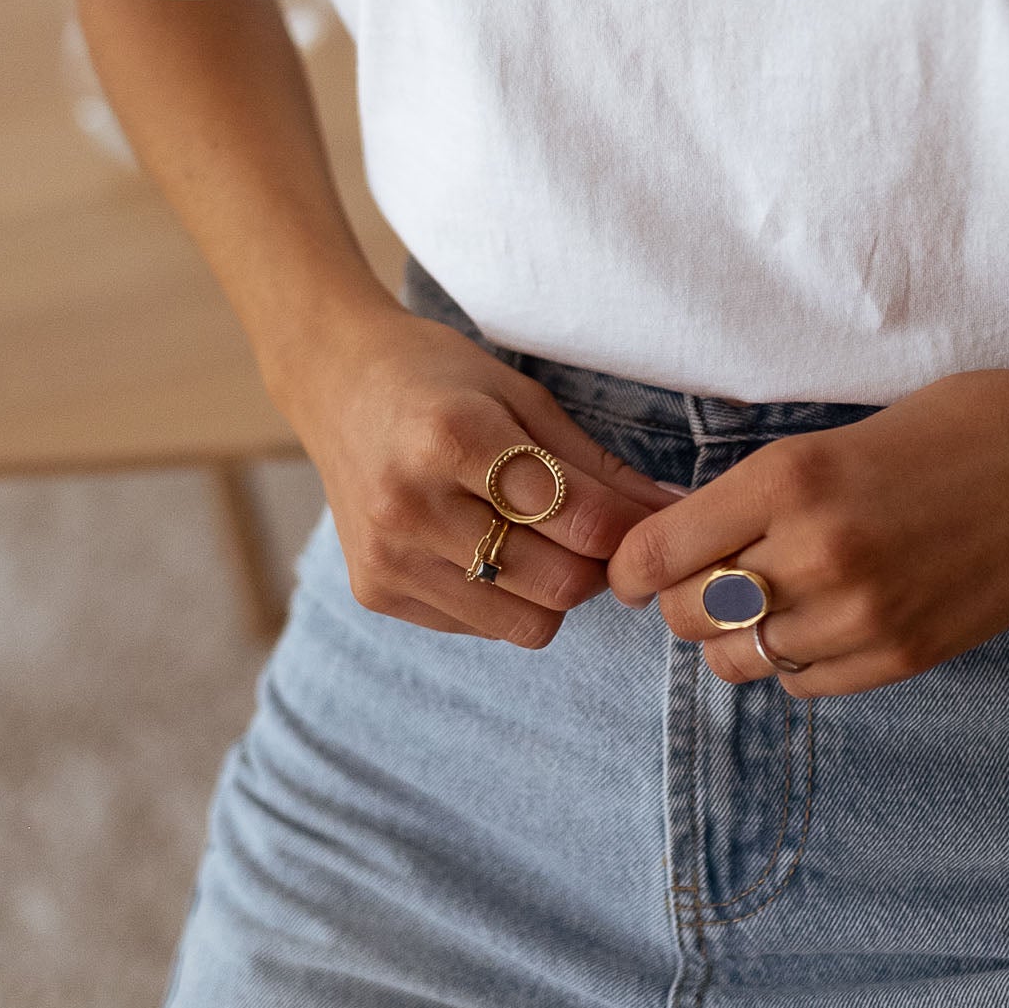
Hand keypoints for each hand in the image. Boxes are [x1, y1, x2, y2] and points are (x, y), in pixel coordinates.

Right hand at [291, 310, 684, 648]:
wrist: (335, 383)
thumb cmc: (441, 379)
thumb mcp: (523, 397)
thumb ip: (598, 465)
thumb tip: (673, 515)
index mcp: (452, 436)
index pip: (577, 517)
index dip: (631, 526)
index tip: (650, 519)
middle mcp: (410, 504)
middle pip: (558, 582)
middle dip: (598, 566)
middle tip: (597, 534)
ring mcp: (387, 555)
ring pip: (525, 623)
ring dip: (554, 591)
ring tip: (542, 541)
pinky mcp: (374, 591)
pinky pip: (480, 628)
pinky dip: (505, 598)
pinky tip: (486, 547)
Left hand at [606, 361, 1008, 693]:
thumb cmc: (961, 425)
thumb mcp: (837, 435)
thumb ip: (763, 492)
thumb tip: (688, 538)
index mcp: (789, 479)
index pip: (657, 553)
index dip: (632, 565)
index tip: (635, 566)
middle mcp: (815, 554)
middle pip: (688, 613)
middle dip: (681, 599)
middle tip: (704, 576)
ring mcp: (861, 616)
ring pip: (740, 659)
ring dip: (737, 635)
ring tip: (767, 598)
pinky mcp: (902, 656)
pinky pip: (803, 682)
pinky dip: (794, 658)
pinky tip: (821, 619)